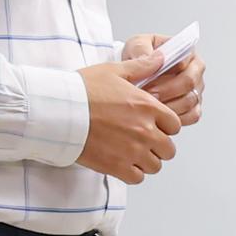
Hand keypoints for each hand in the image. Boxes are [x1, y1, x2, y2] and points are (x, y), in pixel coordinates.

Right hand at [77, 54, 183, 181]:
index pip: (175, 125)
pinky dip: (132, 173)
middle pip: (169, 149)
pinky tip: (122, 162)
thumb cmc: (83, 89)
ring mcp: (132, 151)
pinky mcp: (117, 166)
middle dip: (159, 146)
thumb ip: (142, 66)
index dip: (166, 126)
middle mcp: (145, 130)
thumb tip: (161, 58)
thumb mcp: (114, 70)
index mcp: (148, 107)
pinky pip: (138, 178)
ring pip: (155, 166)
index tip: (154, 125)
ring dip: (146, 161)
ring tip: (131, 153)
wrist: (59, 110)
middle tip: (143, 141)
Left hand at [124, 28, 206, 128]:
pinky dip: (177, 118)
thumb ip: (141, 49)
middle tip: (148, 96)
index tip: (148, 79)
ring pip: (190, 101)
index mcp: (187, 54)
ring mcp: (196, 90)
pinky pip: (192, 116)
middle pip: (189, 83)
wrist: (137, 72)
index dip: (166, 73)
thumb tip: (146, 58)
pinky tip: (160, 117)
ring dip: (170, 106)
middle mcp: (196, 72)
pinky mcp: (194, 107)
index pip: (184, 62)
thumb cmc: (141, 56)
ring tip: (150, 108)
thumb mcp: (137, 45)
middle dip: (167, 91)